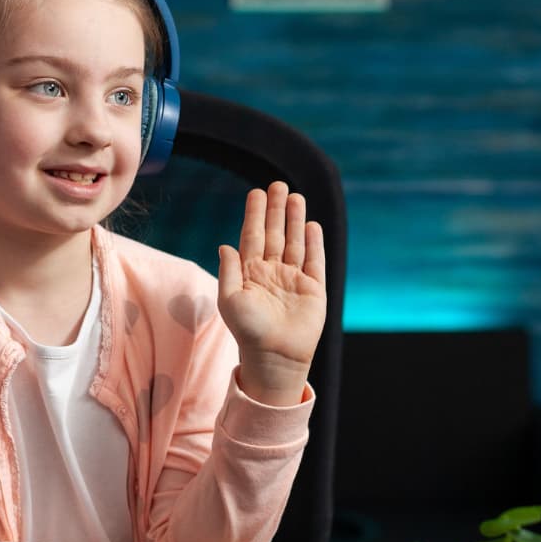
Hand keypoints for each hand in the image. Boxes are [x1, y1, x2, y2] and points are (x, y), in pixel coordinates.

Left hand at [217, 182, 326, 404]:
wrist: (274, 356)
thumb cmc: (248, 331)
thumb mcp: (229, 300)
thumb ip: (228, 271)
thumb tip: (225, 245)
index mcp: (250, 272)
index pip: (253, 236)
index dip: (254, 215)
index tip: (256, 192)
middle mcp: (272, 272)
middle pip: (275, 233)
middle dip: (276, 209)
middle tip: (277, 185)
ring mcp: (294, 278)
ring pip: (295, 242)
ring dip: (295, 219)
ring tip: (296, 196)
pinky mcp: (313, 288)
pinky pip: (315, 260)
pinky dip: (314, 242)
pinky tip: (312, 224)